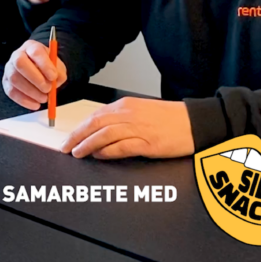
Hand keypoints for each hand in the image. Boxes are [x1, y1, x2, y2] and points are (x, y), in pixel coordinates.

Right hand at [3, 39, 66, 109]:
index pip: (35, 52)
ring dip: (31, 92)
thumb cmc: (48, 68)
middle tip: (47, 89)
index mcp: (31, 47)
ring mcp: (9, 68)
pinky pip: (11, 91)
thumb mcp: (57, 67)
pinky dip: (24, 100)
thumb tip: (54, 82)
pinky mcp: (6, 82)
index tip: (53, 77)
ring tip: (44, 98)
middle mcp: (17, 55)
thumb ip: (59, 73)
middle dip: (35, 78)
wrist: (39, 70)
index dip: (44, 65)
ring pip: (14, 79)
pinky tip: (35, 104)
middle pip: (20, 63)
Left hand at [61, 97, 194, 158]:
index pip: (95, 116)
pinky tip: (98, 156)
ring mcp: (138, 128)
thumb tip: (100, 132)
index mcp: (125, 105)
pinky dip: (107, 151)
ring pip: (103, 135)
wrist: (195, 122)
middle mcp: (128, 114)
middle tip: (66, 147)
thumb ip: (120, 119)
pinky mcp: (147, 143)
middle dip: (77, 136)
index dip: (79, 128)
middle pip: (94, 124)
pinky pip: (121, 147)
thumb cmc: (169, 118)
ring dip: (87, 145)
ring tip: (77, 153)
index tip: (70, 137)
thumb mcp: (141, 112)